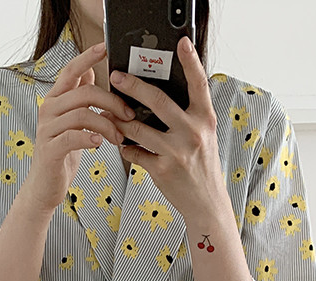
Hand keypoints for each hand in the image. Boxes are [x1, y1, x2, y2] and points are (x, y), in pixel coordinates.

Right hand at [25, 40, 135, 213]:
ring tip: (118, 137)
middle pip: (84, 92)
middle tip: (128, 115)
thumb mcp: (73, 122)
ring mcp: (48, 129)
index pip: (71, 71)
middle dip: (112, 102)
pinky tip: (99, 143)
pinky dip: (89, 138)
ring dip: (106, 124)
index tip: (105, 47)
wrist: (45, 186)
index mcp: (56, 100)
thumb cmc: (62, 154)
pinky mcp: (50, 148)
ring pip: (82, 114)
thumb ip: (79, 98)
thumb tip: (92, 72)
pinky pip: (73, 136)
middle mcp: (49, 109)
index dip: (88, 57)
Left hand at [110, 36, 224, 221]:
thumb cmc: (202, 166)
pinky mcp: (163, 170)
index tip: (181, 42)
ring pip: (138, 129)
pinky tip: (122, 144)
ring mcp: (177, 152)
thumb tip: (161, 94)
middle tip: (116, 77)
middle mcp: (192, 132)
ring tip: (109, 114)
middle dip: (133, 86)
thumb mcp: (203, 136)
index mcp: (204, 119)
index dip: (190, 61)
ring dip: (119, 121)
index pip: (199, 84)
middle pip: (158, 101)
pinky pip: (136, 153)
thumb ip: (188, 115)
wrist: (206, 203)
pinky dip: (126, 148)